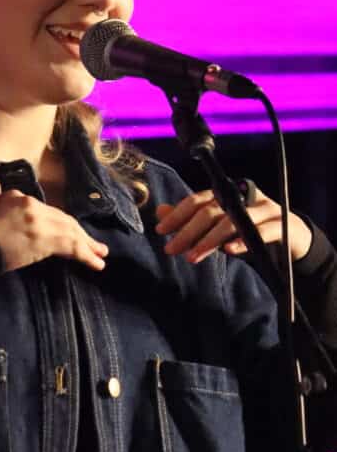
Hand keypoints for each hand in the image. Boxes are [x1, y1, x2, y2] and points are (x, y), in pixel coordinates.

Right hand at [0, 178, 107, 272]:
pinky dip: (86, 254)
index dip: (58, 222)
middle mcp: (32, 206)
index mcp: (17, 197)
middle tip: (97, 246)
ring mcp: (40, 223)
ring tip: (101, 255)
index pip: (45, 211)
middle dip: (80, 233)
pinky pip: (71, 247)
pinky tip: (96, 263)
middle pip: (62, 220)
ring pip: (71, 232)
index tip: (67, 231)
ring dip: (88, 244)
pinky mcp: (44, 242)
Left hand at [154, 187, 311, 263]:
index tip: (161, 231)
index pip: (197, 200)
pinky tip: (228, 251)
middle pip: (211, 211)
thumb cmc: (248, 229)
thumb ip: (190, 219)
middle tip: (171, 249)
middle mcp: (243, 197)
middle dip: (188, 231)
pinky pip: (259, 233)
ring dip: (209, 240)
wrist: (292, 236)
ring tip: (192, 256)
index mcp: (226, 194)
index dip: (177, 214)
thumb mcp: (217, 225)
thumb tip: (159, 212)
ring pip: (231, 221)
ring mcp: (263, 209)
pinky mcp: (280, 225)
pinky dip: (242, 241)